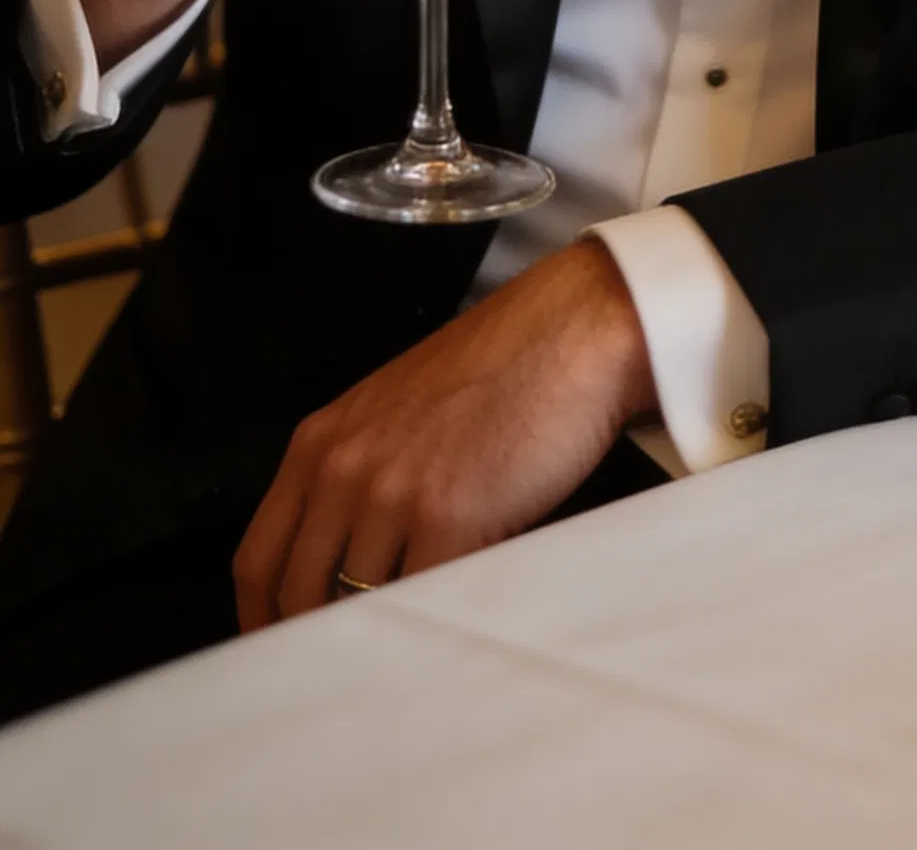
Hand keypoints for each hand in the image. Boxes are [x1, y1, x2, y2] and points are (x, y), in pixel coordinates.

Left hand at [233, 240, 653, 624]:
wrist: (571, 329)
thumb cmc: (498, 368)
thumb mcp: (395, 411)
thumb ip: (355, 477)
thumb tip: (340, 571)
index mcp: (320, 440)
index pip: (257, 560)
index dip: (261, 621)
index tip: (279, 653)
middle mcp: (343, 467)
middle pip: (296, 596)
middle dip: (314, 644)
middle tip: (341, 675)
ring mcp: (392, 494)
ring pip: (356, 607)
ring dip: (379, 639)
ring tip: (405, 654)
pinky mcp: (449, 517)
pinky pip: (420, 602)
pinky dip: (431, 625)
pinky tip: (448, 625)